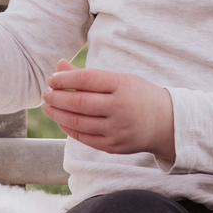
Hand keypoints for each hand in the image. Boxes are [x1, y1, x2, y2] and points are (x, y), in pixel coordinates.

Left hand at [41, 60, 174, 161]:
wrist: (166, 123)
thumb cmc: (137, 96)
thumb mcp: (119, 79)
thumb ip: (89, 75)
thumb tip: (59, 66)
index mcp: (122, 86)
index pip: (86, 79)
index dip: (64, 79)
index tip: (52, 79)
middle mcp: (120, 108)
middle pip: (78, 102)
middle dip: (56, 97)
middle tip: (46, 93)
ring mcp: (116, 129)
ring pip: (77, 122)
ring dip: (57, 113)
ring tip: (48, 105)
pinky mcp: (113, 146)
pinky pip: (83, 137)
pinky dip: (68, 128)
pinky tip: (61, 119)